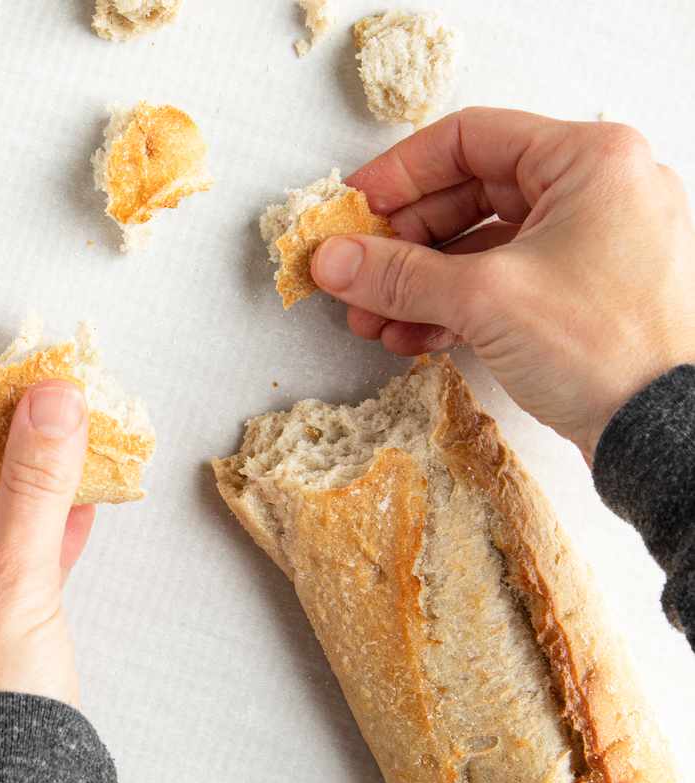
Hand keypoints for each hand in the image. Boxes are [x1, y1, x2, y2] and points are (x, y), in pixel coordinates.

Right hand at [310, 107, 694, 460]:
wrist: (661, 431)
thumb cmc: (605, 347)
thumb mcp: (483, 299)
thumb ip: (398, 274)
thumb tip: (333, 258)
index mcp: (590, 160)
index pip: (470, 139)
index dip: (399, 173)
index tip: (354, 208)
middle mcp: (598, 189)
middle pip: (470, 194)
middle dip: (402, 244)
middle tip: (354, 272)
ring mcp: (594, 242)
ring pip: (481, 245)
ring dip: (419, 282)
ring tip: (371, 318)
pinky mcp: (585, 291)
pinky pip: (503, 281)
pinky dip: (453, 305)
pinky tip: (411, 337)